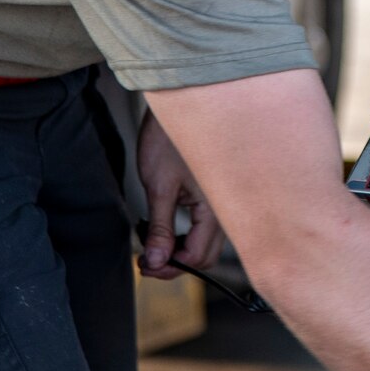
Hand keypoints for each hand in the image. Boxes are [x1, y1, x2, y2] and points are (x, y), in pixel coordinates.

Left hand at [136, 111, 225, 279]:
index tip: (144, 264)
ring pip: (207, 244)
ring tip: (152, 244)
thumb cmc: (169, 138)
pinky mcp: (216, 195)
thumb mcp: (158, 185)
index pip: (196, 257)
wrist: (183, 103)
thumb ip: (159, 227)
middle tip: (146, 260)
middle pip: (205, 256)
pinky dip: (187, 235)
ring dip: (181, 250)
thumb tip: (157, 260)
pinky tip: (166, 228)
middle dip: (175, 264)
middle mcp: (225, 209)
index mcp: (215, 208)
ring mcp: (223, 203)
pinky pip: (206, 228)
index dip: (169, 267)